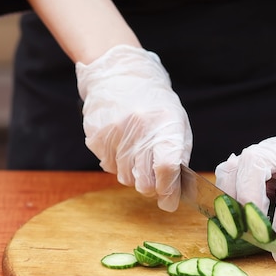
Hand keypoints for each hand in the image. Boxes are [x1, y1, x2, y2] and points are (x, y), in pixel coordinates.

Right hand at [76, 45, 192, 211]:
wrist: (119, 74)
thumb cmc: (154, 102)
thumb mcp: (176, 121)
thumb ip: (178, 154)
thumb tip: (174, 190)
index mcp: (164, 126)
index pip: (166, 169)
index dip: (169, 191)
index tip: (170, 201)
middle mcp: (139, 131)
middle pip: (144, 183)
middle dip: (151, 189)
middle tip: (154, 183)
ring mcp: (115, 135)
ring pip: (125, 179)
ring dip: (133, 175)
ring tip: (136, 155)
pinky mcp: (97, 138)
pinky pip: (108, 166)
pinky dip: (116, 163)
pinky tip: (121, 145)